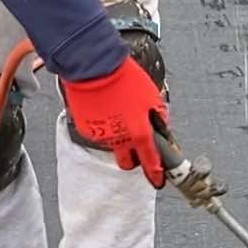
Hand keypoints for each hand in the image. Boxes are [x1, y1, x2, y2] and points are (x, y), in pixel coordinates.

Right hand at [62, 56, 168, 186]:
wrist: (94, 67)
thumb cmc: (124, 77)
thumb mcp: (152, 96)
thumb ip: (158, 117)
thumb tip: (161, 129)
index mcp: (139, 133)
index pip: (151, 161)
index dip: (156, 173)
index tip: (158, 180)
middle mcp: (120, 140)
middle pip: (127, 163)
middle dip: (132, 158)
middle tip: (135, 144)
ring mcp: (102, 136)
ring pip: (113, 145)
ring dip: (117, 134)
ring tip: (117, 110)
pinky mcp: (86, 130)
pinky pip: (98, 132)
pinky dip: (103, 124)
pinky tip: (104, 107)